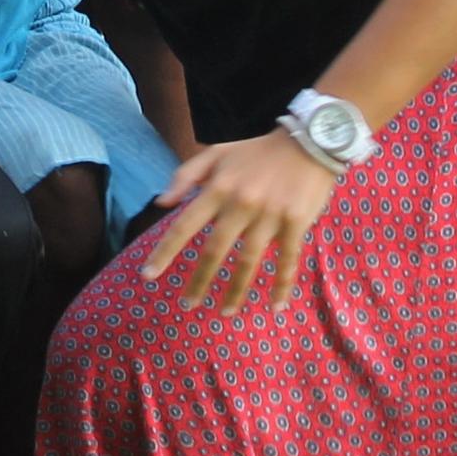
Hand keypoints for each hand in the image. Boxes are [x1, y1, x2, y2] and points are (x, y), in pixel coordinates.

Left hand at [139, 128, 338, 312]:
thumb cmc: (256, 151)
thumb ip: (185, 176)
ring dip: (235, 291)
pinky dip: (281, 285)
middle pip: (214, 251)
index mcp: (218, 189)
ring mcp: (269, 216)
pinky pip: (287, 261)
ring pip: (248, 262)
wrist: (308, 141)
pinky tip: (275, 306)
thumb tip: (161, 203)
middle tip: (188, 305)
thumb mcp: (216, 154)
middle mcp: (241, 204)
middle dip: (199, 281)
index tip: (148, 275)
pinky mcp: (296, 223)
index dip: (165, 252)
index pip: (185, 225)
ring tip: (225, 313)